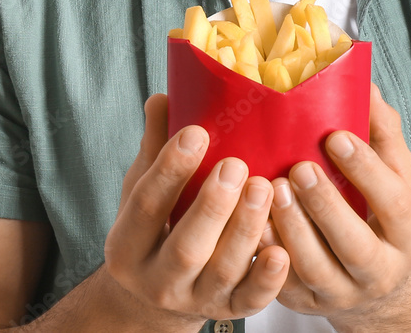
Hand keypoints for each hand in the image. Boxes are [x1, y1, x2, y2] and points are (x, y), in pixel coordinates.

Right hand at [104, 93, 289, 325]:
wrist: (159, 291)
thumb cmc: (157, 223)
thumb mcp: (143, 186)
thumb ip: (155, 144)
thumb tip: (163, 98)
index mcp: (128, 245)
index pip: (146, 205)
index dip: (170, 168)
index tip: (197, 130)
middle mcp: (157, 280)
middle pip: (185, 248)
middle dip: (212, 205)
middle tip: (236, 164)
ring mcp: (193, 300)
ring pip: (222, 272)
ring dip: (246, 230)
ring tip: (264, 188)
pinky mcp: (227, 311)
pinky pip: (249, 301)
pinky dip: (266, 279)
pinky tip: (282, 251)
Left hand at [262, 82, 410, 327]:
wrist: (376, 283)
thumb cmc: (379, 211)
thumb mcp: (393, 174)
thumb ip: (381, 132)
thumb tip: (365, 83)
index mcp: (408, 233)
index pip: (392, 201)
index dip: (365, 169)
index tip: (335, 136)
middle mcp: (380, 270)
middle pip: (354, 245)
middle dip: (325, 206)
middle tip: (297, 168)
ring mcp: (342, 293)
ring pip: (315, 270)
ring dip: (291, 229)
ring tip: (271, 189)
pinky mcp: (308, 304)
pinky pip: (283, 284)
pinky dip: (266, 253)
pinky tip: (251, 223)